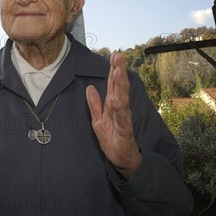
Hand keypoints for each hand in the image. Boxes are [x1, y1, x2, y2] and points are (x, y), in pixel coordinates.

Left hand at [86, 52, 140, 179]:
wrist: (122, 160)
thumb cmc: (113, 139)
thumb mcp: (98, 120)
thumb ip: (94, 104)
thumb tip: (89, 88)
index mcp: (113, 105)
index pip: (114, 84)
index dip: (114, 69)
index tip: (114, 54)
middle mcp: (120, 108)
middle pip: (120, 86)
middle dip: (119, 71)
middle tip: (118, 56)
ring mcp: (123, 118)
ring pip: (122, 98)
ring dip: (121, 84)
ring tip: (118, 71)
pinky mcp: (125, 129)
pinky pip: (122, 117)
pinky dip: (119, 107)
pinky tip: (116, 98)